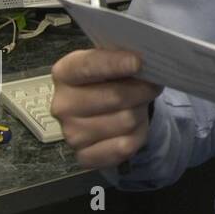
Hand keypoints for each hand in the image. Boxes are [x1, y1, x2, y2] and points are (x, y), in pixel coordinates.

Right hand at [51, 49, 162, 168]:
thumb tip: (146, 61)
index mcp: (65, 73)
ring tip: (138, 106)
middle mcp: (62, 105)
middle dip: (142, 90)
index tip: (138, 62)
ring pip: (126, 121)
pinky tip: (133, 127)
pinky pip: (124, 147)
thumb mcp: (113, 61)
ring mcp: (71, 133)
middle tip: (151, 86)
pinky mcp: (84, 156)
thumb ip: (123, 57)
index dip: (114, 64)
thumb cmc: (110, 79)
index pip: (88, 66)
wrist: (104, 108)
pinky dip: (138, 135)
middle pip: (115, 96)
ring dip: (141, 112)